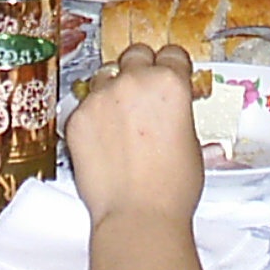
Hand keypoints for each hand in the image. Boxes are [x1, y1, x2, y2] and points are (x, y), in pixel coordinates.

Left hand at [64, 43, 203, 224]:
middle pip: (135, 54)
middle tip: (144, 92)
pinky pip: (85, 103)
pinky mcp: (77, 116)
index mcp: (169, 83)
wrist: (138, 216)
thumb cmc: (171, 188)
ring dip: (114, 88)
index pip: (171, 53)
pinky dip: (94, 115)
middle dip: (141, 68)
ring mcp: (101, 97)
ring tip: (121, 117)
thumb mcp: (192, 140)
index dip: (172, 65)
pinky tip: (104, 139)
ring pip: (105, 74)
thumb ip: (178, 111)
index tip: (169, 72)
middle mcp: (133, 82)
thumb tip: (172, 108)